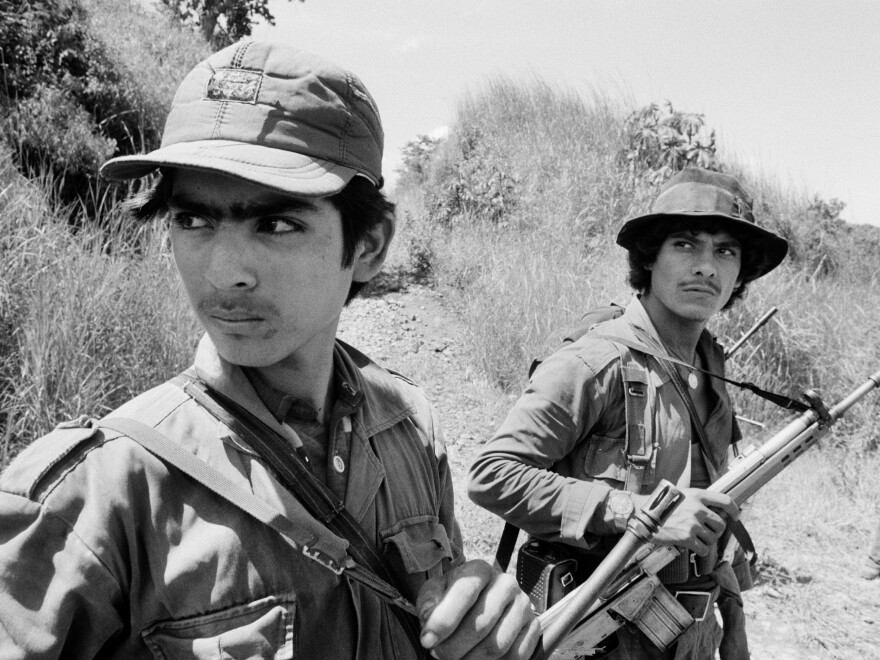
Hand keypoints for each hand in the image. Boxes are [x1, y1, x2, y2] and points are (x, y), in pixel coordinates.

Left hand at [415, 559, 541, 658]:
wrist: (481, 601)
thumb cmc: (454, 597)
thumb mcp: (436, 592)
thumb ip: (429, 602)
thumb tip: (429, 617)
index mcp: (481, 570)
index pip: (465, 593)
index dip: (444, 621)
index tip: (427, 640)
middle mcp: (506, 583)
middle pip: (480, 624)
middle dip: (453, 647)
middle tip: (438, 654)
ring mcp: (523, 605)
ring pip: (496, 645)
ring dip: (471, 659)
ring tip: (456, 659)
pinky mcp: (533, 626)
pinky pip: (515, 656)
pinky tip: (477, 659)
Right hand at [637, 488, 738, 555]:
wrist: (643, 515)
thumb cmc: (661, 505)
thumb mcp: (681, 494)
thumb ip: (698, 500)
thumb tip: (716, 511)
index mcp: (697, 495)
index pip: (725, 501)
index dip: (734, 510)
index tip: (736, 516)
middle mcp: (697, 508)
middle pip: (721, 524)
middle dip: (716, 531)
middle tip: (706, 532)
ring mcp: (692, 523)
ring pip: (712, 538)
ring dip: (706, 541)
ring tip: (694, 538)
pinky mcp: (686, 537)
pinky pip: (703, 549)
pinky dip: (700, 551)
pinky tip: (691, 546)